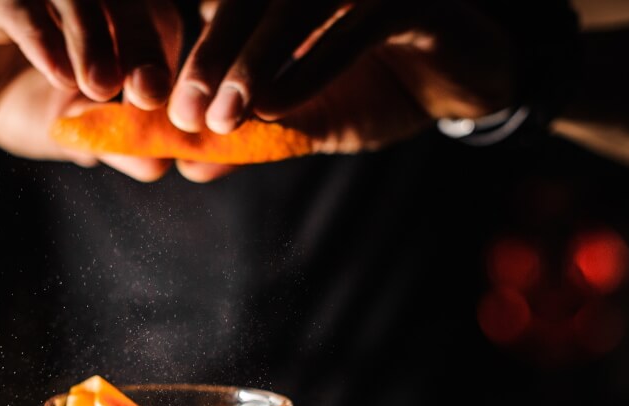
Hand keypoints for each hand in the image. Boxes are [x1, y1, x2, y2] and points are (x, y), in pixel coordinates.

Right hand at [0, 0, 183, 179]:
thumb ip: (116, 143)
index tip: (169, 103)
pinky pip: (20, 8)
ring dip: (93, 39)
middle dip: (142, 46)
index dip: (168, 58)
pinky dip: (43, 41)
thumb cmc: (19, 102)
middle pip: (126, 0)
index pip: (158, 19)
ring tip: (99, 87)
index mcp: (110, 12)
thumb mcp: (74, 130)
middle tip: (148, 92)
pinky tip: (57, 77)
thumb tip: (158, 165)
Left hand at [166, 0, 516, 180]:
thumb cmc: (377, 87)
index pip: (224, 6)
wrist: (466, 80)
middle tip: (183, 113)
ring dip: (252, 60)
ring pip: (295, 3)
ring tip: (223, 116)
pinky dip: (309, 67)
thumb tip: (190, 167)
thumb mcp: (306, 118)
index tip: (163, 108)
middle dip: (211, 57)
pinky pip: (354, 24)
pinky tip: (276, 108)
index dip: (190, 52)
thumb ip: (252, 135)